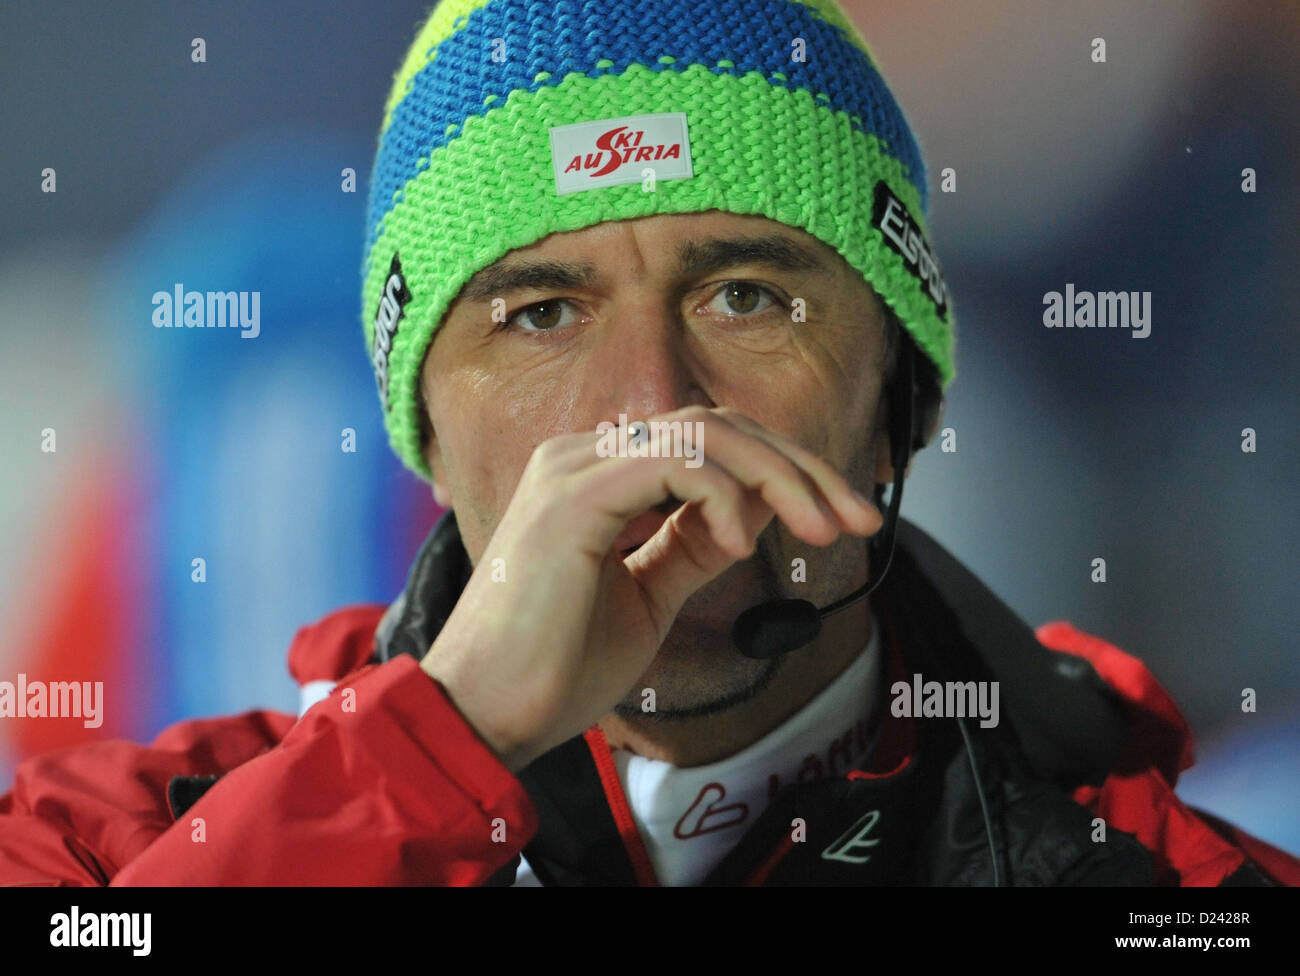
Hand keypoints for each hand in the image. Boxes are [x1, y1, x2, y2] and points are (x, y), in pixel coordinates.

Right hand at [420, 406, 882, 771]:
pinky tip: (739, 546)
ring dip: (780, 476)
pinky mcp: (572, 496)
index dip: (785, 470)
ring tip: (822, 529)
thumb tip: (754, 514)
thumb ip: (692, 545)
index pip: (711, 441)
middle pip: (720, 425)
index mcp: (599, 475)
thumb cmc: (556, 667)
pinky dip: (723, 498)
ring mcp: (574, 468)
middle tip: (859, 517)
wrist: (485, 715)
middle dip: (802, 466)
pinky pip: (674, 463)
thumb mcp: (649, 597)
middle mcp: (584, 456)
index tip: (843, 518)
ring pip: (706, 432)